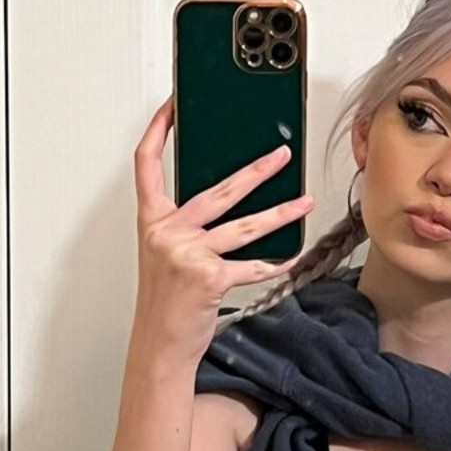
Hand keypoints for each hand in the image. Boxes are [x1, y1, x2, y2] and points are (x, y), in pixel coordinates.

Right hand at [132, 96, 314, 364]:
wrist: (159, 344)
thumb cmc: (165, 304)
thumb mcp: (165, 256)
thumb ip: (186, 227)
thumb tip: (225, 203)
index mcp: (152, 222)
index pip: (146, 164)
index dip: (157, 130)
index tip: (173, 106)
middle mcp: (166, 232)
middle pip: (217, 190)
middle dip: (256, 171)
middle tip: (281, 156)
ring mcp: (188, 254)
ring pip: (244, 226)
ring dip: (280, 214)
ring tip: (304, 202)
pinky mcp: (209, 277)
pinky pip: (251, 266)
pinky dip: (273, 265)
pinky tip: (291, 260)